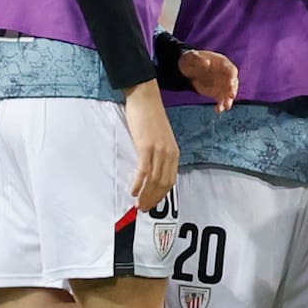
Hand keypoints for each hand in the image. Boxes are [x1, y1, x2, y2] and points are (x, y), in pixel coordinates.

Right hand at [124, 79, 178, 210]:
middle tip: (143, 209)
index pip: (170, 180)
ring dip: (146, 195)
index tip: (152, 204)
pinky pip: (144, 170)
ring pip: (154, 179)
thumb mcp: (160, 138)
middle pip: (163, 183)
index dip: (161, 195)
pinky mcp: (146, 146)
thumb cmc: (149, 118)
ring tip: (138, 204)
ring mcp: (158, 150)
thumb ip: (159, 154)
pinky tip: (133, 191)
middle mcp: (169, 153)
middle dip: (153, 199)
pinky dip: (139, 183)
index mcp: (174, 153)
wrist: (145, 98)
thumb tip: (151, 171)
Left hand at [179, 48, 238, 112]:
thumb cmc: (191, 60)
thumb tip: (207, 63)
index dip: (232, 76)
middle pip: (233, 82)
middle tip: (231, 95)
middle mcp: (224, 74)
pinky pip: (221, 100)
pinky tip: (218, 110)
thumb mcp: (191, 57)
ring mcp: (222, 84)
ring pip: (228, 93)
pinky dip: (220, 105)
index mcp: (222, 63)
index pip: (231, 69)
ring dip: (228, 100)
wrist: (187, 70)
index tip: (231, 82)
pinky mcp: (216, 93)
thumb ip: (198, 59)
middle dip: (233, 89)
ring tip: (226, 107)